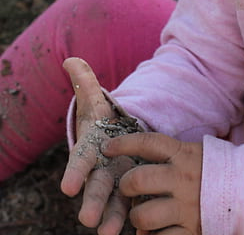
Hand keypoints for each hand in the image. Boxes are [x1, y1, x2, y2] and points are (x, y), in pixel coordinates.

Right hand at [61, 57, 133, 234]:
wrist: (116, 136)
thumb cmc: (102, 121)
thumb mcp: (94, 101)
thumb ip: (85, 83)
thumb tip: (71, 60)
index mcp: (91, 150)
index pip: (81, 161)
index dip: (75, 172)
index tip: (68, 186)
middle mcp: (101, 170)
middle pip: (96, 187)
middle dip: (92, 202)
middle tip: (89, 220)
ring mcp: (117, 182)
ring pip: (114, 201)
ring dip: (113, 217)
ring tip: (111, 233)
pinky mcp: (133, 189)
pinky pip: (134, 204)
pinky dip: (135, 217)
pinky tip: (141, 229)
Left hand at [101, 132, 202, 234]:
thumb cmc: (220, 172)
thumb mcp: (200, 155)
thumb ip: (175, 156)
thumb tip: (143, 161)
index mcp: (186, 155)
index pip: (149, 143)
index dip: (124, 144)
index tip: (107, 147)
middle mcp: (184, 179)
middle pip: (138, 179)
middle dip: (126, 186)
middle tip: (128, 189)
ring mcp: (187, 206)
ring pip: (142, 215)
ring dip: (137, 217)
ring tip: (143, 217)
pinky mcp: (192, 230)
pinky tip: (156, 232)